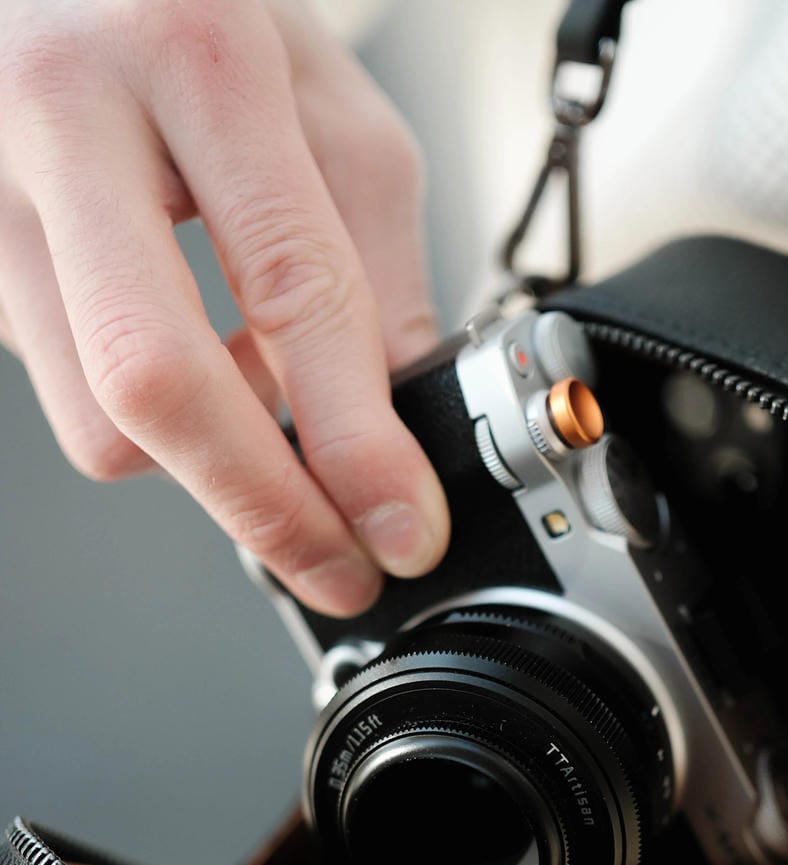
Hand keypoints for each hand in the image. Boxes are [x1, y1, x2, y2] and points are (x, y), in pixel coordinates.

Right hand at [0, 0, 448, 614]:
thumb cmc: (189, 11)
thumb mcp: (326, 101)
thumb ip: (372, 265)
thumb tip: (398, 430)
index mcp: (189, 52)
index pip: (288, 287)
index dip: (356, 441)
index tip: (401, 526)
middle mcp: (64, 112)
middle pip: (156, 383)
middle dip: (264, 506)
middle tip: (335, 563)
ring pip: (98, 417)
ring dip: (203, 452)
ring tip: (259, 392)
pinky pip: (68, 390)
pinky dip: (147, 409)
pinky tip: (184, 346)